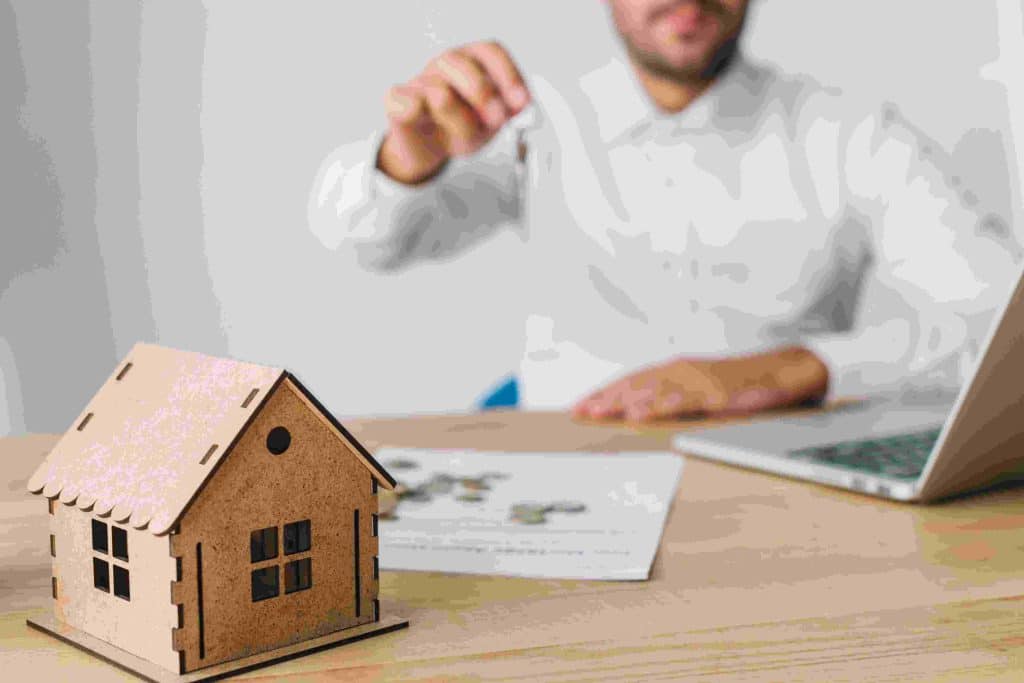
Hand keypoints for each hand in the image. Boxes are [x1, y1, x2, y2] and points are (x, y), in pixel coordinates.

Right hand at [377, 42, 530, 184]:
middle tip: (495, 121)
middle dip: (485, 97)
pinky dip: (419, 115)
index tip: (520, 101)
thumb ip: (508, 110)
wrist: (429, 148)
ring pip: (440, 91)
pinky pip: (410, 104)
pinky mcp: (398, 99)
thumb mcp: (491, 123)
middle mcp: (447, 64)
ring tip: (461, 132)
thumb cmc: (461, 126)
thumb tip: (519, 105)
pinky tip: (427, 122)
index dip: (509, 76)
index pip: (491, 52)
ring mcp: (421, 79)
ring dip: (458, 120)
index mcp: (473, 62)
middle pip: (465, 66)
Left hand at [571, 346, 829, 422]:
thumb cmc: (737, 384)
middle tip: (580, 411)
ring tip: (601, 411)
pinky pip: (684, 400)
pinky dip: (661, 405)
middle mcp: (680, 371)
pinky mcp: (716, 393)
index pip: (631, 381)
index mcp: (673, 371)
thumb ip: (670, 395)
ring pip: (654, 389)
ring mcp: (698, 381)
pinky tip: (644, 413)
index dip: (604, 393)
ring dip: (625, 399)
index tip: (579, 407)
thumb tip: (637, 409)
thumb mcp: (698, 388)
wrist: (781, 373)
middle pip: (635, 383)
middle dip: (605, 397)